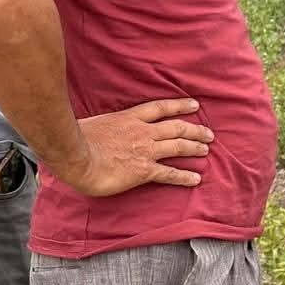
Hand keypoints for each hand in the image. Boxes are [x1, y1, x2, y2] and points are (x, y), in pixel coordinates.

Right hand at [56, 98, 214, 196]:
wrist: (74, 156)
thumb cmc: (75, 139)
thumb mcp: (93, 122)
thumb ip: (104, 125)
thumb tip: (98, 127)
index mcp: (129, 118)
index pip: (160, 108)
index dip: (179, 106)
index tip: (195, 105)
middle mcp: (142, 132)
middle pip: (176, 127)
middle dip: (195, 130)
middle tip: (209, 134)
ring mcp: (145, 150)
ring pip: (178, 147)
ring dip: (194, 148)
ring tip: (206, 150)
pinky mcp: (144, 170)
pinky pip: (170, 173)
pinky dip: (185, 176)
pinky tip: (196, 179)